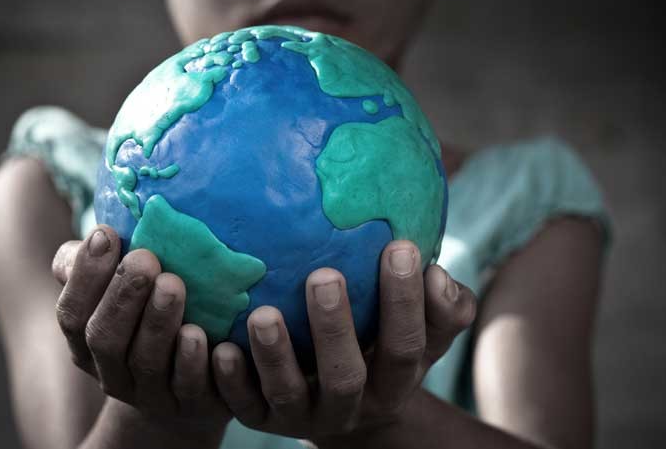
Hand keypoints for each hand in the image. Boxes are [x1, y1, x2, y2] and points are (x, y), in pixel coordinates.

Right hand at [51, 225, 229, 431]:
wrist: (194, 382)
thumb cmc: (151, 318)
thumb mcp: (122, 293)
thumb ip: (104, 266)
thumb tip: (100, 230)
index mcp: (87, 342)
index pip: (72, 314)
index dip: (85, 277)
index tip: (106, 235)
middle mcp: (112, 372)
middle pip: (105, 339)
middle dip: (122, 297)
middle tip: (146, 259)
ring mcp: (150, 393)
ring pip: (146, 362)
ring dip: (157, 323)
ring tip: (173, 284)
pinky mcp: (190, 403)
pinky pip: (188, 387)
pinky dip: (191, 361)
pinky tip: (199, 334)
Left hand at [210, 240, 475, 440]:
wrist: (339, 398)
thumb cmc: (384, 342)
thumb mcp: (423, 331)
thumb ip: (444, 306)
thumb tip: (437, 274)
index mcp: (393, 384)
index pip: (406, 347)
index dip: (406, 302)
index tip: (399, 246)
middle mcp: (350, 407)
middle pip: (346, 377)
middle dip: (335, 329)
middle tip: (324, 276)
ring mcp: (303, 416)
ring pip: (289, 394)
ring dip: (275, 355)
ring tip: (262, 313)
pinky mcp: (262, 420)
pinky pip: (244, 405)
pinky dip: (232, 380)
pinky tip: (221, 347)